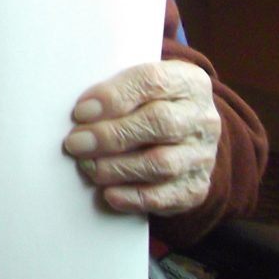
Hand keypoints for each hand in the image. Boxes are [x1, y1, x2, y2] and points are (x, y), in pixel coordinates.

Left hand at [64, 61, 220, 214]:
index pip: (153, 81)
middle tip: (76, 143)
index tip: (81, 112)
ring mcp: (202, 154)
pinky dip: (135, 197)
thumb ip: (113, 92)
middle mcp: (201, 117)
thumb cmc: (145, 103)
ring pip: (163, 163)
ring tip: (88, 167)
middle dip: (112, 135)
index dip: (114, 97)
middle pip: (161, 123)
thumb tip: (80, 116)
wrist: (182, 133)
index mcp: (187, 81)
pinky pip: (170, 196)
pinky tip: (110, 195)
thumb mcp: (135, 84)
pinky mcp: (197, 186)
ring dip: (119, 168)